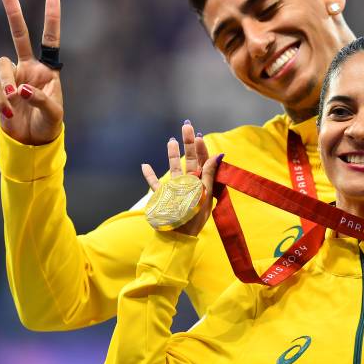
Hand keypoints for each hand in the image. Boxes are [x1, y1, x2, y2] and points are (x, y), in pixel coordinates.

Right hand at [0, 0, 63, 144]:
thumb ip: (41, 99)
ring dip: (6, 81)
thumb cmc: (49, 123)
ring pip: (1, 65)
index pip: (50, 40)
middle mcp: (28, 68)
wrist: (33, 139)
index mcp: (47, 69)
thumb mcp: (54, 113)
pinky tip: (9, 112)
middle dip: (14, 14)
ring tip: (13, 98)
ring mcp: (12, 77)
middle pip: (19, 36)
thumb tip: (22, 89)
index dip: (52, 19)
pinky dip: (1, 100)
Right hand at [141, 121, 219, 236]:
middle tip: (187, 126)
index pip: (202, 161)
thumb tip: (219, 155)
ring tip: (171, 140)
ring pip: (173, 167)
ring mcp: (175, 189)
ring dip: (172, 154)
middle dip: (188, 143)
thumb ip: (209, 175)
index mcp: (201, 183)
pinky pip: (154, 184)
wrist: (179, 237)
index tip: (200, 136)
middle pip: (189, 159)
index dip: (201, 148)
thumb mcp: (205, 195)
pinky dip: (148, 175)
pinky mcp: (162, 197)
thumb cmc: (195, 219)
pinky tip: (144, 165)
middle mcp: (189, 183)